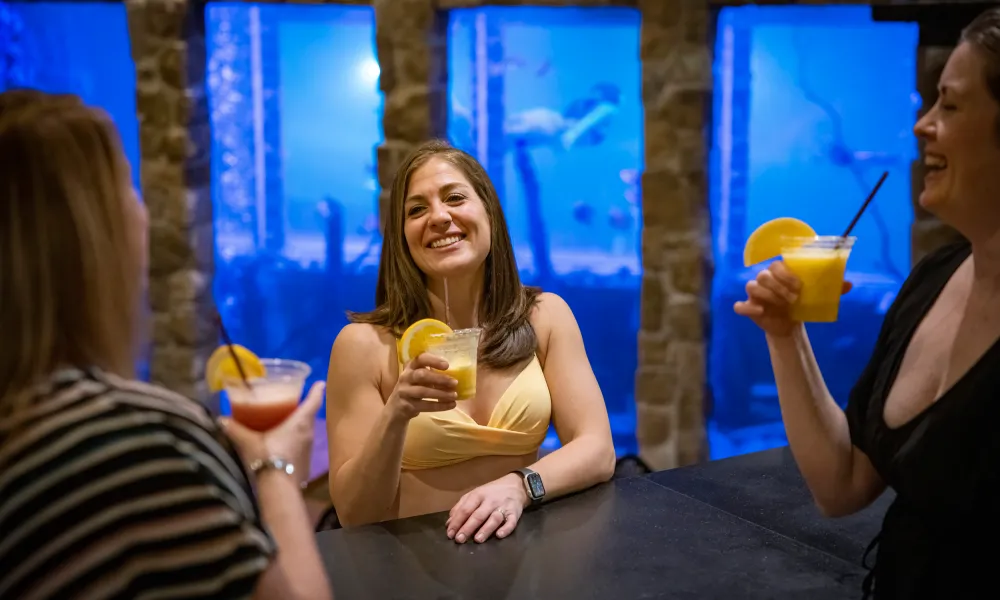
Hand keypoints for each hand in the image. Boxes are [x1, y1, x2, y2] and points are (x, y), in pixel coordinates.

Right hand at [220, 380, 325, 486]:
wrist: (279, 488)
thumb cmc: (267, 457)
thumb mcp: (249, 442)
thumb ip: (235, 429)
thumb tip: (222, 420)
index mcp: (300, 422)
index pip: (313, 401)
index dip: (317, 391)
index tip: (320, 383)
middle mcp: (308, 433)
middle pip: (310, 416)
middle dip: (304, 408)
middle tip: (295, 402)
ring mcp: (309, 450)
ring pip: (306, 432)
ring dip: (299, 427)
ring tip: (287, 423)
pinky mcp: (306, 464)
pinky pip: (302, 446)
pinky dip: (296, 442)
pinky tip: (284, 446)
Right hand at [386, 352, 457, 420]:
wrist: (396, 409)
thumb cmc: (412, 389)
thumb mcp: (417, 379)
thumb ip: (431, 374)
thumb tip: (454, 375)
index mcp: (410, 367)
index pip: (420, 359)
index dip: (433, 360)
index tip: (447, 365)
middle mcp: (405, 377)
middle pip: (422, 375)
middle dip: (440, 378)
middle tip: (455, 382)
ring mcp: (404, 392)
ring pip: (424, 391)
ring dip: (441, 393)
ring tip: (454, 395)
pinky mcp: (406, 406)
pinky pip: (425, 405)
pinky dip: (440, 406)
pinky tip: (451, 405)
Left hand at [446, 474, 527, 543]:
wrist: (515, 485)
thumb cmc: (491, 492)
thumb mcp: (474, 495)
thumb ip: (461, 507)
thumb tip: (449, 523)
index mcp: (478, 495)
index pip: (465, 509)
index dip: (457, 522)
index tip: (450, 534)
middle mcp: (490, 501)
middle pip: (478, 515)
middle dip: (468, 527)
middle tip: (459, 539)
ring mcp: (503, 507)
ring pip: (494, 518)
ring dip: (486, 529)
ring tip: (477, 539)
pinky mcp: (515, 513)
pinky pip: (511, 522)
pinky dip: (506, 528)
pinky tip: (499, 535)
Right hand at [733, 261, 851, 336]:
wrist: (789, 324)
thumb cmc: (800, 304)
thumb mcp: (815, 296)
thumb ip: (831, 289)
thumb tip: (848, 284)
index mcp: (779, 273)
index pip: (776, 265)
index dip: (785, 274)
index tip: (799, 286)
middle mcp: (764, 281)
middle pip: (762, 275)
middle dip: (778, 286)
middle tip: (793, 298)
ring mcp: (754, 294)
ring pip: (751, 286)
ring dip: (767, 295)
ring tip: (782, 306)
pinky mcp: (748, 308)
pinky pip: (740, 306)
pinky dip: (747, 307)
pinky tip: (760, 311)